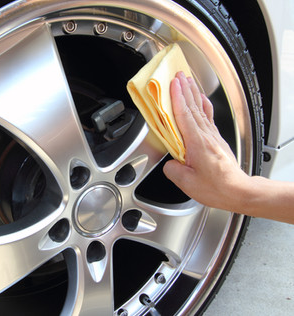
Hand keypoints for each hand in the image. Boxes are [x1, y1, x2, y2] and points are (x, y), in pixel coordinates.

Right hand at [163, 72, 249, 209]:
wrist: (238, 191)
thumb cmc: (216, 187)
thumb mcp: (187, 183)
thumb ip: (173, 170)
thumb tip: (169, 164)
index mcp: (197, 143)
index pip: (185, 115)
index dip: (177, 98)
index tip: (173, 84)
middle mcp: (206, 136)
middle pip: (194, 107)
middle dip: (185, 89)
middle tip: (179, 75)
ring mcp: (213, 136)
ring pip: (201, 110)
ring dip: (194, 94)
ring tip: (189, 81)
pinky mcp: (216, 140)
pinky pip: (208, 117)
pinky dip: (203, 105)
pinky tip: (201, 100)